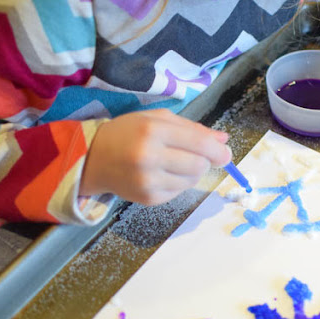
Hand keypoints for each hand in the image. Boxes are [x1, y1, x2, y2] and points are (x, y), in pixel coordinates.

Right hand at [80, 109, 230, 204]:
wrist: (93, 158)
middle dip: (206, 161)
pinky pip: (179, 192)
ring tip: (176, 163)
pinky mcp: (147, 198)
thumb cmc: (128, 133)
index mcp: (153, 130)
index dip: (218, 150)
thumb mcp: (157, 119)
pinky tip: (163, 174)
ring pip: (192, 181)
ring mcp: (147, 181)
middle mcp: (149, 157)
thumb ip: (192, 128)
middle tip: (198, 156)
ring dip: (193, 172)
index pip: (199, 143)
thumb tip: (223, 139)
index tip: (226, 153)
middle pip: (199, 166)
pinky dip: (179, 183)